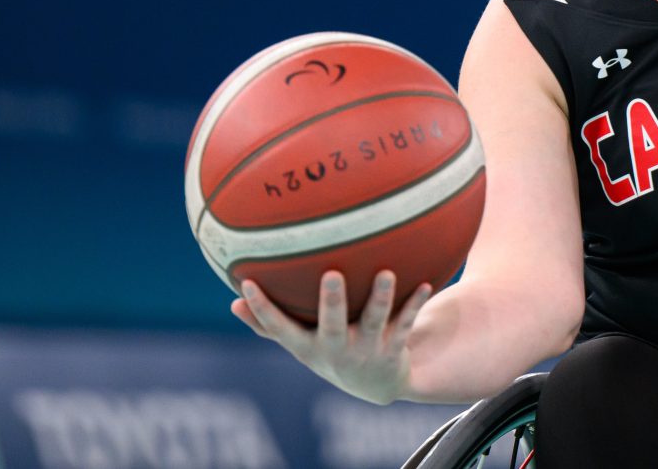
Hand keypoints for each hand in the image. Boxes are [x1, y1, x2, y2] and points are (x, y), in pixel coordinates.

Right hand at [232, 270, 433, 403]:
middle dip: (332, 303)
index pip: (280, 328)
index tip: (249, 283)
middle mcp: (336, 350)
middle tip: (331, 273)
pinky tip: (425, 283)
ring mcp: (367, 351)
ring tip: (387, 273)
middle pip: (332, 326)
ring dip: (381, 299)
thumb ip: (268, 325)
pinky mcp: (394, 350)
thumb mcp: (300, 343)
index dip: (263, 309)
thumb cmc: (330, 351)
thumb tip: (232, 302)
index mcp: (309, 347)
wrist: (377, 385)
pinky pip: (406, 324)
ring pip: (376, 323)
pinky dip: (415, 304)